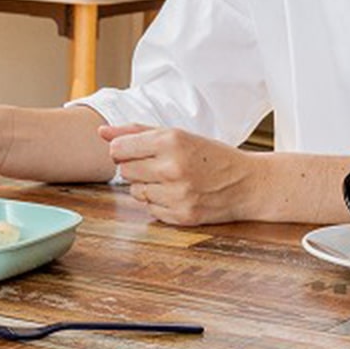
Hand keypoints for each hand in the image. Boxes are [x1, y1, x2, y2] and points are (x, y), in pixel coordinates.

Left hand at [102, 123, 254, 225]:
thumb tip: (101, 132)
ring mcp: (177, 194)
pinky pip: (150, 208)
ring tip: (171, 179)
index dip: (122, 150)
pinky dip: (159, 202)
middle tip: (160, 164)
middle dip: (137, 167)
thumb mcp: (178, 134)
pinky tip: (179, 194)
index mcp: (171, 141)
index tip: (134, 150)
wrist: (248, 184)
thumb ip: (136, 131)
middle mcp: (172, 168)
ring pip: (135, 192)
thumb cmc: (211, 155)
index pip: (119, 149)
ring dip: (147, 185)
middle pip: (124, 171)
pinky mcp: (182, 216)